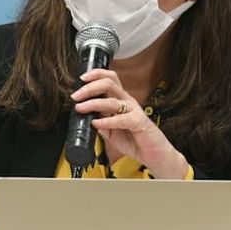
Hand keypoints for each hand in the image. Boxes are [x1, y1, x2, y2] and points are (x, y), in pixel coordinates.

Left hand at [72, 69, 188, 178]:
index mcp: (122, 101)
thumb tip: (86, 118)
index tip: (81, 79)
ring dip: (93, 103)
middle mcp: (128, 102)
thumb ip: (101, 123)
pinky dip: (107, 121)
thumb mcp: (112, 132)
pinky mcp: (139, 122)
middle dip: (89, 87)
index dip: (95, 75)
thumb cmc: (137, 141)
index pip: (109, 79)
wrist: (154, 154)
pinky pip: (121, 119)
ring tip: (81, 108)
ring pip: (112, 100)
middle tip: (76, 95)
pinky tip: (97, 123)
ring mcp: (134, 111)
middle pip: (109, 84)